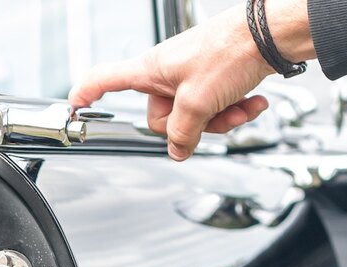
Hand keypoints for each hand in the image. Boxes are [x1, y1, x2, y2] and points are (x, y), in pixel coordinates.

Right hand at [69, 0, 314, 161]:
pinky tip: (254, 102)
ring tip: (240, 108)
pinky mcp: (215, 77)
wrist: (271, 34)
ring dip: (221, 119)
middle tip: (212, 116)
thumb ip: (183, 133)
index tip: (74, 106)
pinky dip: (236, 108)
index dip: (88, 93)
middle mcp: (168, 72)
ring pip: (195, 116)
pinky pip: (216, 106)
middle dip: (192, 125)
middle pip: (163, 117)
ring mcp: (192, 75)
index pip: (107, 80)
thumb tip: (177, 151)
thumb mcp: (200, 102)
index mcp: (152, 71)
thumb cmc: (231, 51)